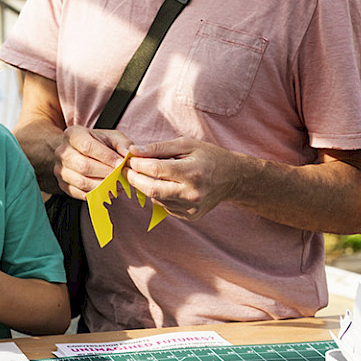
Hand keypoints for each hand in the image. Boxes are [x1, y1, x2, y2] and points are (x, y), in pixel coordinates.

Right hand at [54, 126, 132, 198]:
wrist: (77, 151)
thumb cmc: (97, 143)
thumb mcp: (111, 137)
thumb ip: (122, 144)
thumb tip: (129, 155)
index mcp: (73, 135)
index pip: (87, 146)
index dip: (106, 157)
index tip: (121, 164)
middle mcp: (62, 152)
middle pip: (83, 166)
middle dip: (106, 173)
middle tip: (121, 176)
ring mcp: (60, 169)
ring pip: (81, 182)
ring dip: (102, 186)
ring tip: (117, 185)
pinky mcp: (63, 184)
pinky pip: (79, 194)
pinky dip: (96, 195)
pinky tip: (108, 191)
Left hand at [125, 137, 241, 220]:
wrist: (233, 178)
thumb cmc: (209, 157)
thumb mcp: (186, 144)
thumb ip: (158, 148)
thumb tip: (133, 151)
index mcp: (192, 172)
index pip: (156, 170)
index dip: (138, 164)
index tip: (129, 159)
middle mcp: (192, 193)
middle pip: (152, 190)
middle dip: (134, 179)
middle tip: (126, 170)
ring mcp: (192, 208)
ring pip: (156, 199)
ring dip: (145, 187)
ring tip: (143, 175)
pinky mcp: (190, 216)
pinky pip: (165, 206)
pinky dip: (158, 195)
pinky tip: (162, 185)